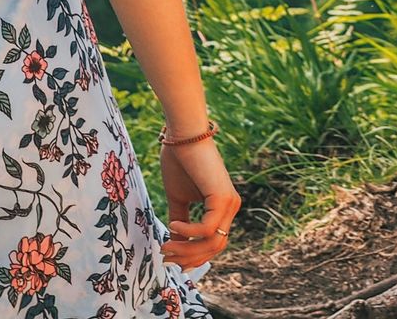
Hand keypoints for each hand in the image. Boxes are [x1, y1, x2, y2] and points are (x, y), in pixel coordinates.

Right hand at [158, 134, 240, 268]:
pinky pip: (207, 228)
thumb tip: (174, 244)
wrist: (183, 135)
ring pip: (212, 242)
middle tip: (165, 257)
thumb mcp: (178, 199)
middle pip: (214, 247)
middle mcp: (231, 207)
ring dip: (186, 249)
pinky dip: (189, 231)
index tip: (169, 260)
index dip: (193, 257)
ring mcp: (230, 203)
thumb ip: (180, 222)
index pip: (214, 243)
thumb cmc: (180, 162)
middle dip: (188, 257)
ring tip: (166, 245)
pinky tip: (174, 224)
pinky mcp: (223, 197)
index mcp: (222, 208)